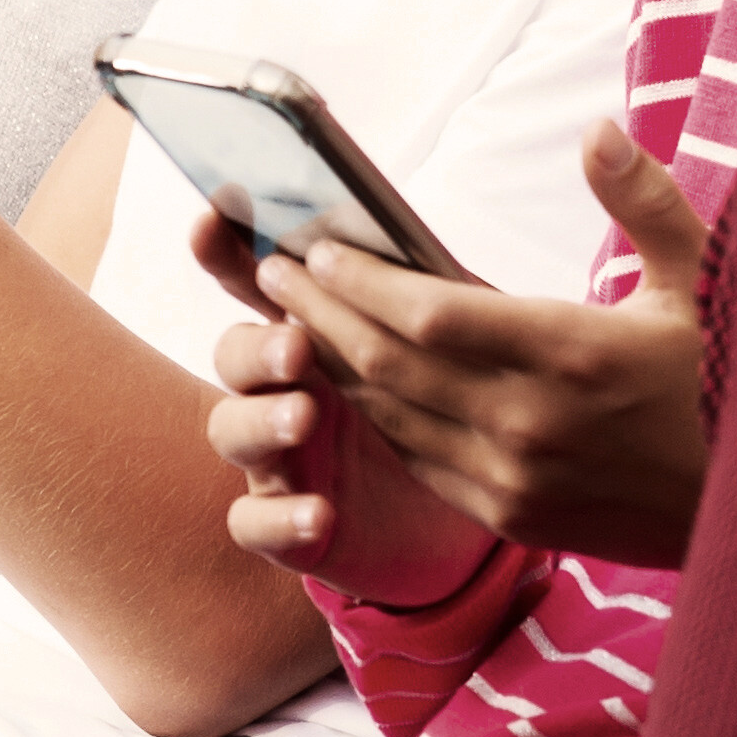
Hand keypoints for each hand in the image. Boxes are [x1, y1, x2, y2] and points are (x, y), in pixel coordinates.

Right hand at [198, 211, 501, 611]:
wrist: (517, 506)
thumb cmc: (492, 401)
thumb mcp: (481, 336)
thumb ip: (446, 284)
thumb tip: (454, 210)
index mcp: (321, 326)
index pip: (257, 275)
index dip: (229, 247)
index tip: (219, 213)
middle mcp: (289, 386)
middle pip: (236, 352)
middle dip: (256, 342)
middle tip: (299, 342)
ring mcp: (282, 455)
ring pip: (229, 428)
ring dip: (259, 419)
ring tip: (303, 419)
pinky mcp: (293, 526)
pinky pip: (254, 524)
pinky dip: (276, 519)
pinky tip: (319, 515)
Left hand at [205, 123, 713, 577]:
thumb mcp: (710, 280)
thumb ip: (644, 204)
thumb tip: (596, 132)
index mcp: (573, 356)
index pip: (428, 315)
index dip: (359, 280)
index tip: (315, 244)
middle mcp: (530, 426)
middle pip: (389, 363)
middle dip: (321, 311)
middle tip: (273, 269)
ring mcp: (516, 482)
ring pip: (392, 415)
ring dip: (335, 363)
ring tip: (293, 316)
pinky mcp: (515, 519)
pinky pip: (419, 461)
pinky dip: (378, 416)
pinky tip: (354, 380)